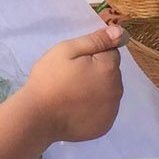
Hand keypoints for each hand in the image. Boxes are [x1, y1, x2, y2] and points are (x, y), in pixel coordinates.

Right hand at [14, 26, 126, 143]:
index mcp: (108, 69)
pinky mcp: (104, 126)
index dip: (93, 54)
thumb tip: (121, 32)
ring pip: (108, 91)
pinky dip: (94, 108)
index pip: (111, 52)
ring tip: (72, 94)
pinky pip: (103, 110)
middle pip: (111, 72)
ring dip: (97, 89)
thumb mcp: (67, 50)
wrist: (37, 116)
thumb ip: (96, 40)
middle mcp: (116, 90)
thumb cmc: (49, 79)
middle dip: (97, 71)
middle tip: (71, 77)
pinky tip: (76, 109)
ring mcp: (111, 111)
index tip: (75, 62)